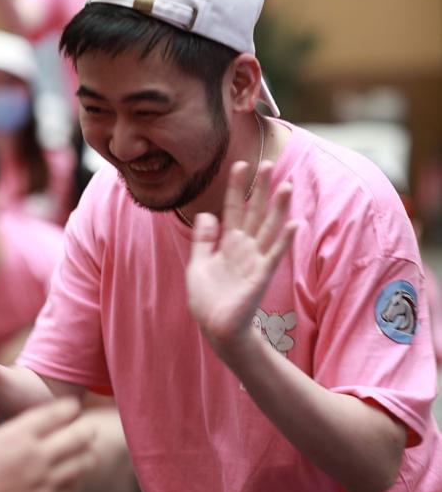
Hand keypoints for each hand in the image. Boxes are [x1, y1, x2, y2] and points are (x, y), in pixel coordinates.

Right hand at [0, 397, 95, 491]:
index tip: (71, 408)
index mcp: (19, 436)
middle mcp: (39, 457)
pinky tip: (72, 479)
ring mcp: (47, 484)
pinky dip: (77, 481)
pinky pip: (74, 490)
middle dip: (86, 429)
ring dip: (86, 454)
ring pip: (84, 463)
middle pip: (81, 436)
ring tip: (85, 452)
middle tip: (86, 428)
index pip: (58, 413)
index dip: (70, 407)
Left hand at [186, 160, 296, 349]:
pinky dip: (284, 239)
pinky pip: (274, 254)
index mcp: (228, 244)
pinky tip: (293, 223)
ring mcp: (255, 260)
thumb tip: (207, 214)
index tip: (239, 164)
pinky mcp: (261, 275)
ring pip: (269, 228)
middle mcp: (245, 248)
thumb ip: (203, 240)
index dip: (237, 187)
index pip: (234, 208)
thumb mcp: (198, 265)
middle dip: (262, 188)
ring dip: (278, 207)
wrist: (215, 328)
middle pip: (255, 212)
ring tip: (286, 185)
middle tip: (269, 163)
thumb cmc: (207, 300)